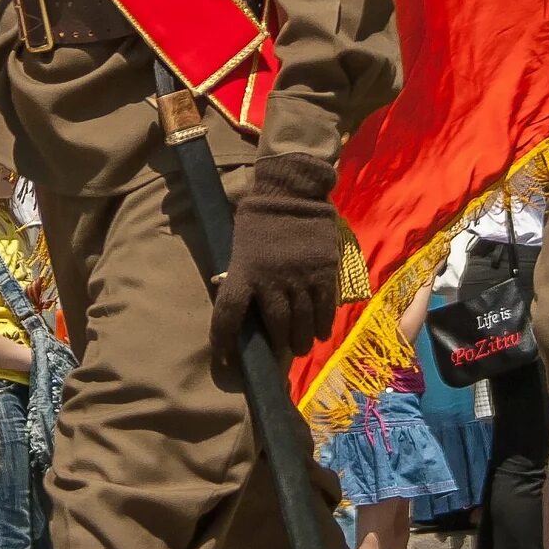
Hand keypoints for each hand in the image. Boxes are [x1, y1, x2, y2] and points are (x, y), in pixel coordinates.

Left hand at [209, 152, 346, 366]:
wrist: (291, 191)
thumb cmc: (259, 218)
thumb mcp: (240, 246)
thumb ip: (241, 275)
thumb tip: (241, 305)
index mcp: (244, 271)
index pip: (229, 313)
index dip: (224, 338)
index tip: (223, 356)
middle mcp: (270, 279)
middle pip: (275, 324)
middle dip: (279, 343)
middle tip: (282, 352)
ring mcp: (298, 277)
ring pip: (302, 320)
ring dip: (301, 340)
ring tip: (301, 347)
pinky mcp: (322, 271)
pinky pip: (324, 306)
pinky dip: (322, 324)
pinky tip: (321, 333)